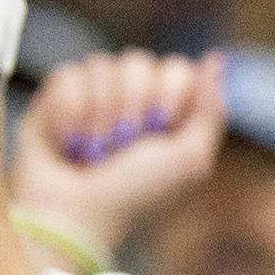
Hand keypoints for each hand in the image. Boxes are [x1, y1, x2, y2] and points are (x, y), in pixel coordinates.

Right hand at [12, 48, 227, 251]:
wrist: (72, 215)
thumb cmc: (133, 194)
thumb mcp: (187, 159)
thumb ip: (210, 110)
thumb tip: (216, 60)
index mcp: (168, 107)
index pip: (176, 68)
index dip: (168, 93)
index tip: (160, 128)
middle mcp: (132, 94)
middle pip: (137, 62)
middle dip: (129, 107)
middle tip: (122, 146)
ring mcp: (95, 91)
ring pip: (100, 65)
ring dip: (97, 116)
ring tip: (92, 151)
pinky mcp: (58, 95)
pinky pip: (68, 76)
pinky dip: (67, 114)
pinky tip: (67, 142)